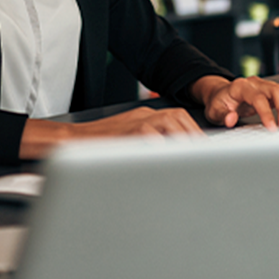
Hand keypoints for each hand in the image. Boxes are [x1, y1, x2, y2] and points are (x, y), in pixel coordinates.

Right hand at [18, 106, 202, 158]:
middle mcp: (145, 115)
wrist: (70, 141)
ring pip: (172, 122)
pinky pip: (153, 136)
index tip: (208, 155)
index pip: (181, 120)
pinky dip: (164, 147)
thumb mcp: (130, 142)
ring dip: (184, 141)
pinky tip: (170, 163)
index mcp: (147, 117)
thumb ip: (153, 146)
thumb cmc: (98, 147)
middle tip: (204, 159)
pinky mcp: (128, 131)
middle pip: (180, 118)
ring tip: (191, 162)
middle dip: (195, 138)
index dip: (196, 137)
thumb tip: (177, 163)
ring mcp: (136, 120)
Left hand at [193, 75, 278, 130]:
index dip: (266, 113)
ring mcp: (264, 86)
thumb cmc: (219, 103)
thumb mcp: (214, 111)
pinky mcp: (271, 92)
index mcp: (240, 86)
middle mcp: (254, 83)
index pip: (257, 97)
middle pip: (276, 91)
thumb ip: (222, 115)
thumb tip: (231, 119)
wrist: (220, 95)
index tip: (272, 128)